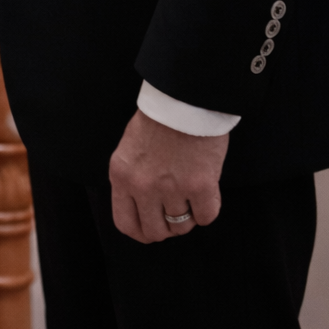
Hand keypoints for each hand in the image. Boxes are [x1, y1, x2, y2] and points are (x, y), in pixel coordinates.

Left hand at [109, 109, 227, 243]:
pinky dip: (208, 208)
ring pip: (182, 226)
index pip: (126, 223)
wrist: (184, 97)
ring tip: (190, 194)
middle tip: (176, 210)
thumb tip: (144, 208)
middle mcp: (143, 185)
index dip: (142, 231)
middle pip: (155, 231)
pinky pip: (206, 217)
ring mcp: (171, 187)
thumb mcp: (130, 148)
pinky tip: (206, 190)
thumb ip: (132, 178)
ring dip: (188, 215)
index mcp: (121, 175)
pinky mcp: (200, 186)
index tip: (152, 227)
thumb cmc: (159, 119)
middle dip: (167, 226)